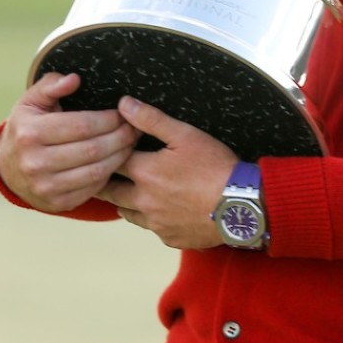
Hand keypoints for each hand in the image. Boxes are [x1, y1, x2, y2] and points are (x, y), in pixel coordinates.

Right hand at [0, 72, 139, 213]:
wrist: (8, 169)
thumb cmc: (27, 128)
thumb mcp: (31, 102)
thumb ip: (51, 85)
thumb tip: (74, 79)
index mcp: (31, 133)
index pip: (82, 125)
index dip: (109, 119)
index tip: (125, 113)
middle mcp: (35, 163)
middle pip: (93, 149)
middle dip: (121, 137)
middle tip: (136, 128)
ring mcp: (45, 186)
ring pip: (96, 171)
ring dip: (121, 156)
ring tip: (132, 143)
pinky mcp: (57, 203)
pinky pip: (93, 189)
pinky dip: (109, 174)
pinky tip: (117, 160)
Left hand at [100, 97, 234, 249]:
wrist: (241, 205)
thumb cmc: (216, 167)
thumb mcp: (185, 135)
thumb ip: (151, 119)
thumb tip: (124, 105)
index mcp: (145, 172)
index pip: (111, 161)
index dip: (108, 153)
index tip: (104, 151)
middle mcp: (144, 201)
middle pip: (111, 193)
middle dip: (105, 182)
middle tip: (101, 176)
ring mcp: (156, 223)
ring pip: (127, 214)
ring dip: (125, 203)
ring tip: (126, 194)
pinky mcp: (171, 237)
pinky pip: (152, 229)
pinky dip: (151, 220)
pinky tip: (160, 212)